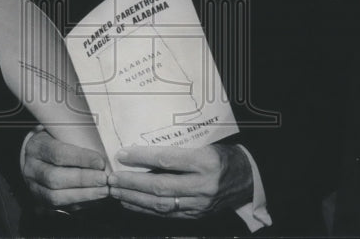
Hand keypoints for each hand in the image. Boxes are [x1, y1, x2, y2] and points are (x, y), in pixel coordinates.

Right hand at [22, 129, 108, 209]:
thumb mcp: (61, 132)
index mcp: (36, 147)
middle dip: (83, 180)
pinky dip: (82, 203)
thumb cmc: (55, 141)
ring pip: (56, 197)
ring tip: (104, 190)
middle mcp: (31, 169)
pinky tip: (96, 198)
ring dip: (84, 195)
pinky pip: (62, 207)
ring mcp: (35, 188)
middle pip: (55, 178)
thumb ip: (78, 137)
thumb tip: (103, 146)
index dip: (80, 158)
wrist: (38, 155)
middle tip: (104, 179)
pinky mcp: (43, 202)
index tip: (100, 162)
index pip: (57, 153)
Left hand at [107, 143, 252, 218]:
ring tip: (116, 192)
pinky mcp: (197, 215)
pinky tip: (131, 203)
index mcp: (206, 161)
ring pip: (161, 204)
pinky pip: (166, 215)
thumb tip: (144, 148)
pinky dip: (146, 210)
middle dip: (132, 183)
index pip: (167, 160)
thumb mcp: (206, 143)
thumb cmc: (223, 154)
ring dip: (135, 199)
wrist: (247, 179)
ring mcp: (200, 204)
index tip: (123, 154)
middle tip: (112, 178)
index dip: (142, 158)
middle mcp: (203, 185)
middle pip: (160, 186)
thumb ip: (179, 147)